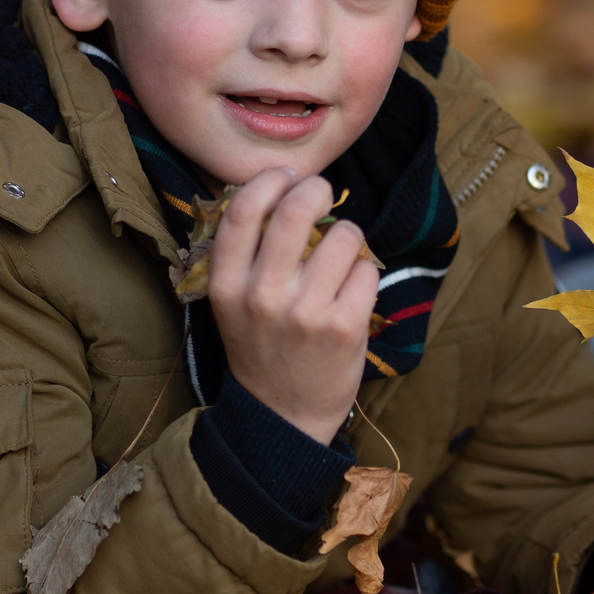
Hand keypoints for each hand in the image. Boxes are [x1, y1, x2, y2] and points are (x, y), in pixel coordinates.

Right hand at [202, 169, 377, 443]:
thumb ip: (246, 255)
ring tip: (341, 252)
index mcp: (227, 285)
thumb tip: (281, 191)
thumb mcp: (232, 304)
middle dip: (317, 190)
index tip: (287, 177)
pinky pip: (366, 272)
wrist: (283, 417)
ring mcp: (305, 313)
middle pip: (295, 210)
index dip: (269, 180)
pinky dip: (364, 273)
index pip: (243, 210)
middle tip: (324, 194)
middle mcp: (262, 296)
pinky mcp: (344, 328)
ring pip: (342, 236)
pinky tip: (352, 290)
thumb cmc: (262, 348)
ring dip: (348, 234)